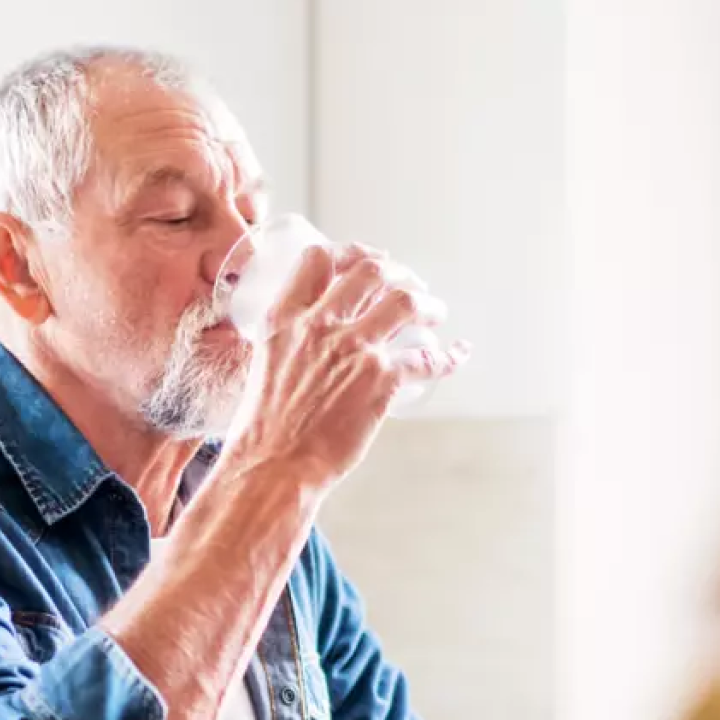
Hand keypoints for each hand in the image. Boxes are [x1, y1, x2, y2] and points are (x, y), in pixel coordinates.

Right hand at [222, 242, 469, 489]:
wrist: (274, 466)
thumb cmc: (264, 430)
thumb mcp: (264, 368)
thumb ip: (287, 348)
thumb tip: (306, 348)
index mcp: (284, 320)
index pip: (318, 260)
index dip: (349, 253)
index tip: (366, 262)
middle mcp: (320, 326)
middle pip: (370, 272)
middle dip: (397, 272)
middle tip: (409, 285)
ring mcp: (354, 350)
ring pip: (406, 302)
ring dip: (427, 303)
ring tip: (435, 312)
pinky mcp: (382, 380)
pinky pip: (427, 357)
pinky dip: (448, 356)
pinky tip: (456, 355)